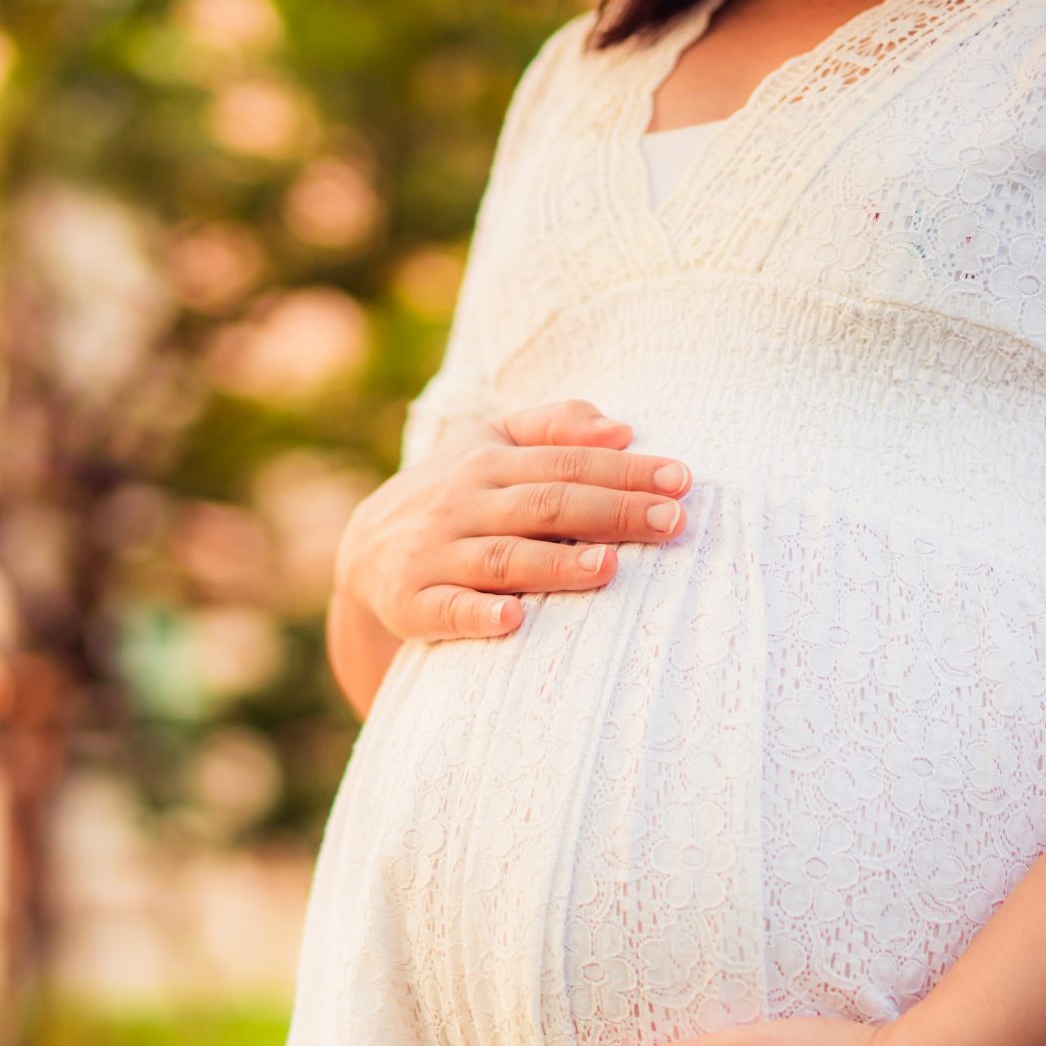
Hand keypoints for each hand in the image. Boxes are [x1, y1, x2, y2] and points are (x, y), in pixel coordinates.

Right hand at [335, 399, 691, 642]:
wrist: (363, 553)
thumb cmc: (452, 496)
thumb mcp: (490, 444)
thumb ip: (554, 426)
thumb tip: (622, 428)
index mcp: (486, 461)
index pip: (566, 462)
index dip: (625, 471)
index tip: (682, 482)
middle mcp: (460, 504)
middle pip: (545, 505)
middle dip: (611, 512)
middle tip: (672, 522)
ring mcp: (434, 555)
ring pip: (502, 558)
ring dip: (556, 563)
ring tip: (610, 567)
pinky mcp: (412, 604)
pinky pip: (447, 610)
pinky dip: (478, 615)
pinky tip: (514, 619)